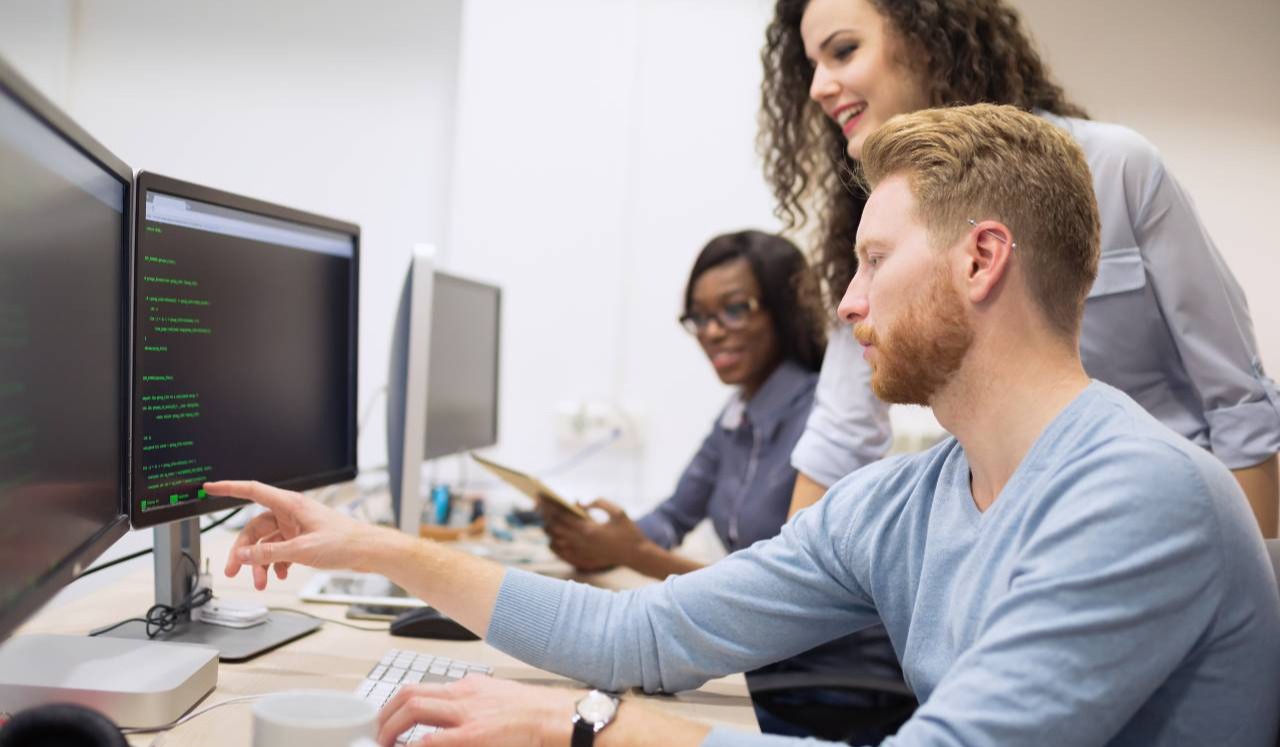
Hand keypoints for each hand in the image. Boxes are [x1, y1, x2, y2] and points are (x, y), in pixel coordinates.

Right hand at [205, 480, 396, 589]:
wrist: (368, 551)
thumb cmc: (344, 542)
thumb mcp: (301, 550)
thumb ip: (269, 553)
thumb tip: (242, 556)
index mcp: (291, 505)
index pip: (253, 491)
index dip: (229, 488)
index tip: (210, 487)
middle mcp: (292, 513)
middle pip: (255, 528)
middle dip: (244, 551)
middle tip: (233, 571)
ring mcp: (298, 527)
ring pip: (268, 543)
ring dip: (261, 563)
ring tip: (262, 582)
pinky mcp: (304, 539)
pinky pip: (281, 550)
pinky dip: (277, 563)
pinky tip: (281, 575)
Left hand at [377, 676, 578, 746]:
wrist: (558, 718)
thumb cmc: (533, 713)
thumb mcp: (496, 698)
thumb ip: (471, 702)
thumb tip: (449, 716)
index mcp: (468, 687)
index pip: (421, 688)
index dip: (396, 705)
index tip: (388, 720)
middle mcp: (463, 695)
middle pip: (409, 693)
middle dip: (385, 714)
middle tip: (378, 734)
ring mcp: (466, 714)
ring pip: (413, 708)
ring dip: (390, 727)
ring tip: (385, 743)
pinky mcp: (472, 736)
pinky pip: (431, 739)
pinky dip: (413, 746)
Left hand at [542, 498, 649, 572]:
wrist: (636, 555)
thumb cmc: (629, 531)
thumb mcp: (618, 511)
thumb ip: (599, 503)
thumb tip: (582, 502)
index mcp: (589, 529)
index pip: (562, 515)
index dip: (550, 505)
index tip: (540, 496)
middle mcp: (581, 541)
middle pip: (555, 526)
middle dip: (545, 513)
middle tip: (536, 503)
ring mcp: (581, 551)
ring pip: (556, 538)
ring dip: (549, 526)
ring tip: (544, 516)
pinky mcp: (583, 557)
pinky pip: (561, 550)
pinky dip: (554, 541)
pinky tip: (552, 534)